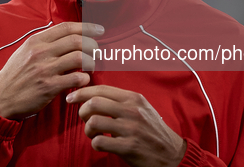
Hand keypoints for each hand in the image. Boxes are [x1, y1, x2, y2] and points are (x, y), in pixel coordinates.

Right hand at [0, 22, 102, 119]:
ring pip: (79, 57)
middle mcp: (41, 52)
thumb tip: (67, 35)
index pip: (67, 27)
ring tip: (91, 67)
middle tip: (97, 51)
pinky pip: (75, 78)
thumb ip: (44, 42)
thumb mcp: (24, 51)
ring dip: (91, 62)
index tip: (99, 30)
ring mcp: (45, 69)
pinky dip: (84, 79)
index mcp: (36, 41)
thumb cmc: (15, 75)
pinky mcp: (48, 87)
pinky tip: (83, 81)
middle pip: (77, 40)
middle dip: (93, 44)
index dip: (87, 27)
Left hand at [67, 85, 186, 166]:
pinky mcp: (129, 147)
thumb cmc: (152, 130)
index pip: (101, 89)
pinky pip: (100, 142)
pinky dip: (95, 143)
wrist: (172, 154)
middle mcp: (132, 110)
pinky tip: (101, 144)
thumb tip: (94, 94)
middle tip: (83, 118)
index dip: (82, 92)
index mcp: (133, 98)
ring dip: (87, 129)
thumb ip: (121, 100)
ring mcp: (131, 129)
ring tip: (93, 133)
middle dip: (82, 111)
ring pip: (94, 122)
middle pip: (94, 103)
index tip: (71, 97)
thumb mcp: (141, 108)